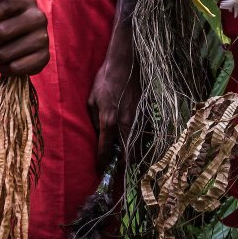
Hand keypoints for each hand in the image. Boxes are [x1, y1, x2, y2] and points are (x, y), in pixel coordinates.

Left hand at [0, 0, 49, 75]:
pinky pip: (15, 68)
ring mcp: (43, 38)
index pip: (3, 6)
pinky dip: (5, 69)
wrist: (14, 44)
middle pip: (2, 31)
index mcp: (26, 1)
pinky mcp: (44, 57)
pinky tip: (7, 63)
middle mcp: (38, 17)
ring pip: (4, 53)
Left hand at [88, 34, 138, 173]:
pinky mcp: (145, 113)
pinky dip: (139, 144)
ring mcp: (138, 119)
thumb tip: (98, 135)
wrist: (126, 63)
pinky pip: (143, 135)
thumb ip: (94, 121)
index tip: (100, 172)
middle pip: (126, 154)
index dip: (102, 163)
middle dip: (121, 167)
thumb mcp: (92, 100)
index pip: (105, 149)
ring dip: (132, 157)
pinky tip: (135, 147)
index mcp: (109, 121)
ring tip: (126, 165)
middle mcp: (125, 123)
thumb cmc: (105, 79)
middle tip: (116, 175)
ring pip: (137, 146)